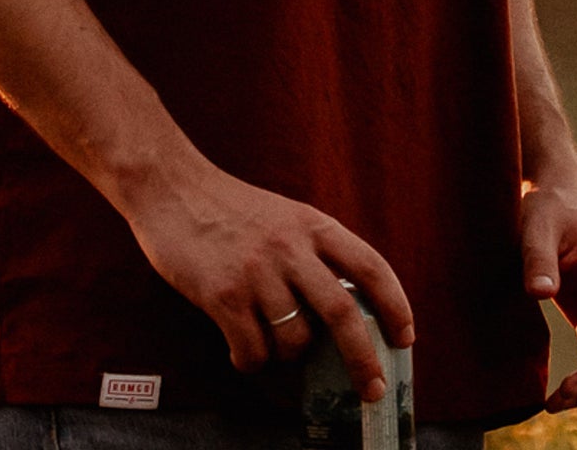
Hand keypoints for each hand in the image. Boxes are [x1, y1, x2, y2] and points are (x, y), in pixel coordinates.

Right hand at [122, 159, 412, 401]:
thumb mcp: (284, 217)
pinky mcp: (223, 295)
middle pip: (343, 314)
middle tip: (372, 388)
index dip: (395, 304)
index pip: (370, 265)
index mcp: (312, 224)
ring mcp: (256, 272)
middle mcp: (290, 247)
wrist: (172, 187)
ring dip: (288, 355)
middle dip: (363, 360)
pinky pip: (253, 352)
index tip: (405, 337)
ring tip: (269, 340)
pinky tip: (241, 347)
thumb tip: (345, 315)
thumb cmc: (230, 207)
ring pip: (295, 341)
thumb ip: (313, 254)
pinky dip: (252, 360)